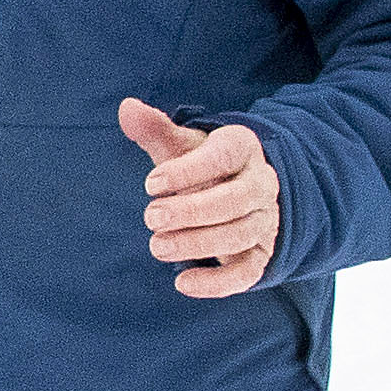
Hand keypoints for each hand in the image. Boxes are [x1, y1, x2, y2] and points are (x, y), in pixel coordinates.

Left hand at [120, 100, 279, 298]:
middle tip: (151, 217)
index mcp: (242, 149)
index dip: (187, 170)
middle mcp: (261, 184)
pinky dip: (218, 283)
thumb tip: (126, 107)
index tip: (151, 183)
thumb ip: (155, 130)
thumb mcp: (181, 146)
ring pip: (241, 234)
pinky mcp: (260, 254)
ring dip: (198, 243)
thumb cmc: (201, 167)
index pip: (223, 156)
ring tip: (157, 246)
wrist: (237, 192)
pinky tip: (182, 283)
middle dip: (192, 211)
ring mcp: (264, 220)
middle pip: (236, 199)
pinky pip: (248, 272)